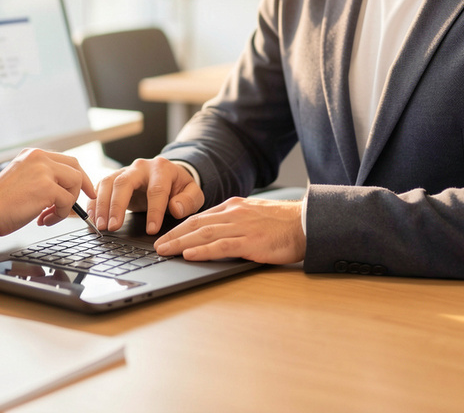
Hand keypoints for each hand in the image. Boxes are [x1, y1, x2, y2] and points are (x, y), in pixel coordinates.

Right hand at [0, 148, 94, 235]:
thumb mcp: (22, 180)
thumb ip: (41, 178)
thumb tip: (62, 189)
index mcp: (32, 155)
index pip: (64, 160)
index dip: (77, 175)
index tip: (84, 187)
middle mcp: (39, 158)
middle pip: (75, 166)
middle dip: (84, 184)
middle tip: (87, 199)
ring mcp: (44, 170)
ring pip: (75, 183)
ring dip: (67, 204)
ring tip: (49, 216)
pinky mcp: (46, 187)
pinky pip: (67, 201)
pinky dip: (59, 215)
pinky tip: (43, 220)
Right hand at [91, 157, 204, 235]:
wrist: (168, 175)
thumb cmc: (179, 187)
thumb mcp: (192, 193)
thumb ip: (189, 200)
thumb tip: (176, 208)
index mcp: (162, 169)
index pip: (156, 190)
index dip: (154, 211)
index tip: (151, 230)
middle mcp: (141, 167)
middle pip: (124, 182)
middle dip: (117, 206)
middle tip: (113, 227)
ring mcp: (125, 171)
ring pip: (108, 183)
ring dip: (101, 206)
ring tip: (101, 226)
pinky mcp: (114, 179)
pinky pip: (100, 188)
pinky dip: (94, 203)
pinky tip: (93, 218)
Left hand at [154, 197, 305, 263]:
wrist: (307, 224)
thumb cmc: (283, 224)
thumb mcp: (254, 216)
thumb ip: (234, 222)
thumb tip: (214, 235)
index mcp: (234, 207)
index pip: (199, 217)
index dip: (179, 227)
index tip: (165, 236)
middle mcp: (234, 214)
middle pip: (196, 225)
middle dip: (174, 235)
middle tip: (157, 246)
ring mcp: (242, 227)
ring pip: (204, 235)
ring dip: (181, 243)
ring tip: (165, 251)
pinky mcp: (251, 242)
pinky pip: (221, 246)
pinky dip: (203, 251)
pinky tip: (189, 255)